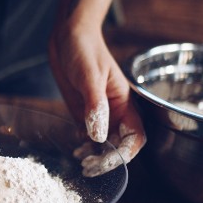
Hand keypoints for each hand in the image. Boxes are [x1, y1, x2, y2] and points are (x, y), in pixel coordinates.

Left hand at [49, 23, 145, 175]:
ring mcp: (98, 112)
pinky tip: (75, 148)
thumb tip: (98, 135)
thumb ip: (95, 106)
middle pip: (119, 145)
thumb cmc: (84, 49)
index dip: (123, 153)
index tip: (105, 160)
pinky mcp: (83, 111)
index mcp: (125, 102)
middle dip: (106, 159)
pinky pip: (88, 135)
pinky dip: (84, 145)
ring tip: (79, 159)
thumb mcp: (89, 76)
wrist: (68, 36)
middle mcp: (115, 111)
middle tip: (88, 166)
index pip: (134, 137)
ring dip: (95, 154)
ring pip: (103, 143)